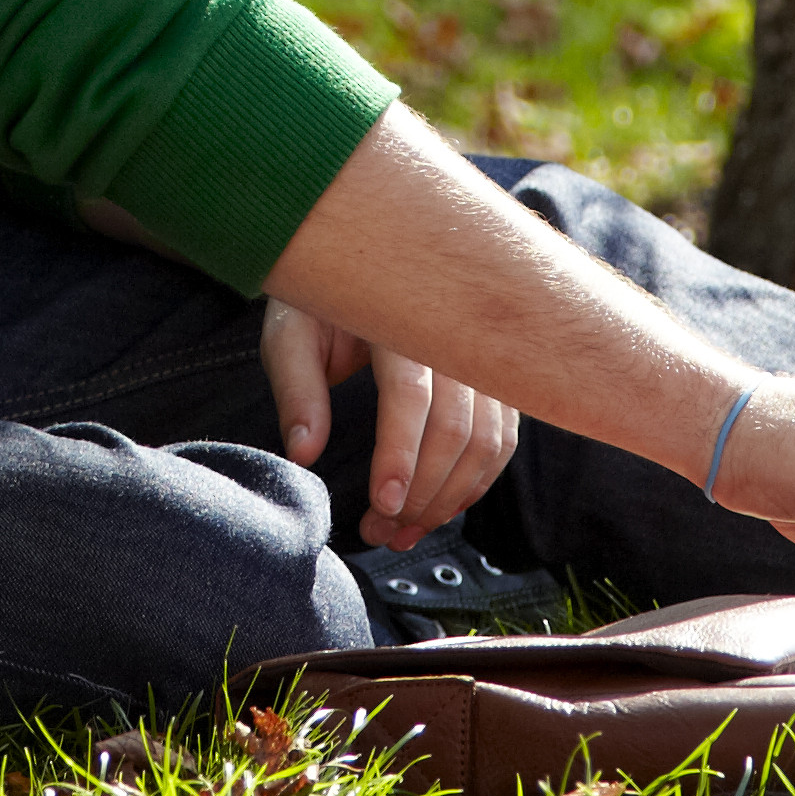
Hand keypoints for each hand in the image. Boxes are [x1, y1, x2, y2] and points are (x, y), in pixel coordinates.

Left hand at [259, 296, 519, 546]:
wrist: (367, 262)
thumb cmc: (323, 301)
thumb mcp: (291, 332)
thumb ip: (298, 390)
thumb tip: (304, 454)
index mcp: (401, 317)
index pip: (411, 394)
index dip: (400, 455)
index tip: (382, 505)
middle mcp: (453, 333)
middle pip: (456, 427)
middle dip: (422, 494)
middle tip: (382, 533)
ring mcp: (481, 354)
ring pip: (486, 440)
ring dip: (450, 498)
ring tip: (404, 533)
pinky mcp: (494, 375)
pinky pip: (502, 437)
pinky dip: (477, 481)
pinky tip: (443, 508)